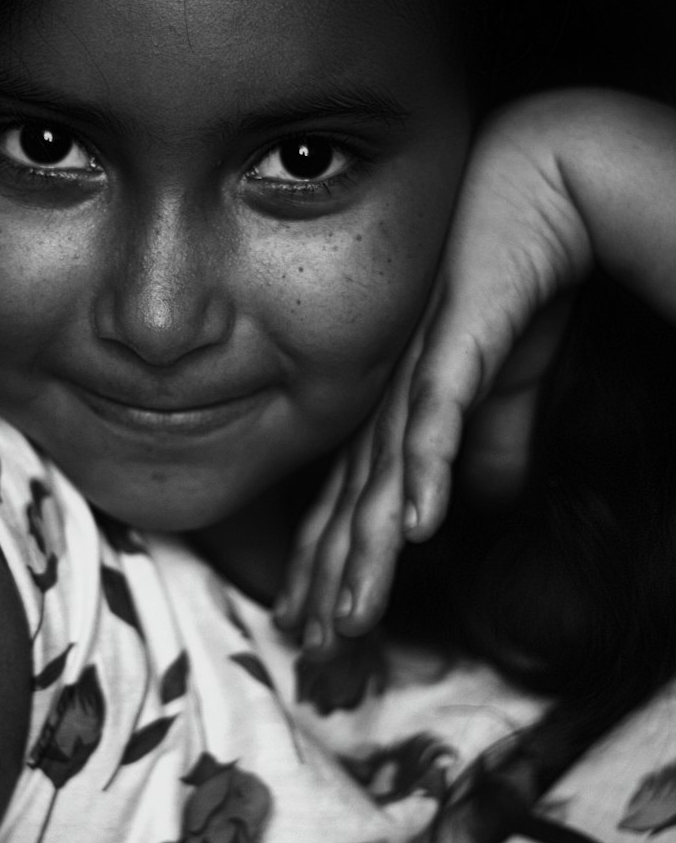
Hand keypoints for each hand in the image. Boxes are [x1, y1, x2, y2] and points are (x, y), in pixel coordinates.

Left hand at [275, 99, 595, 653]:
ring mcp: (414, 377)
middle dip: (330, 582)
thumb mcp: (500, 387)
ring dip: (366, 554)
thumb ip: (486, 443)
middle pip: (352, 509)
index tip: (312, 627)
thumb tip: (483, 498)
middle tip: (310, 650)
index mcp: (392, 412)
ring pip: (383, 482)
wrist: (531, 192)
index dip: (331, 568)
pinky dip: (425, 473)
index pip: (352, 506)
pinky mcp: (453, 347)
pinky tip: (415, 527)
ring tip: (347, 619)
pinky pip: (436, 419)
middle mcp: (388, 401)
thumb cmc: (510, 284)